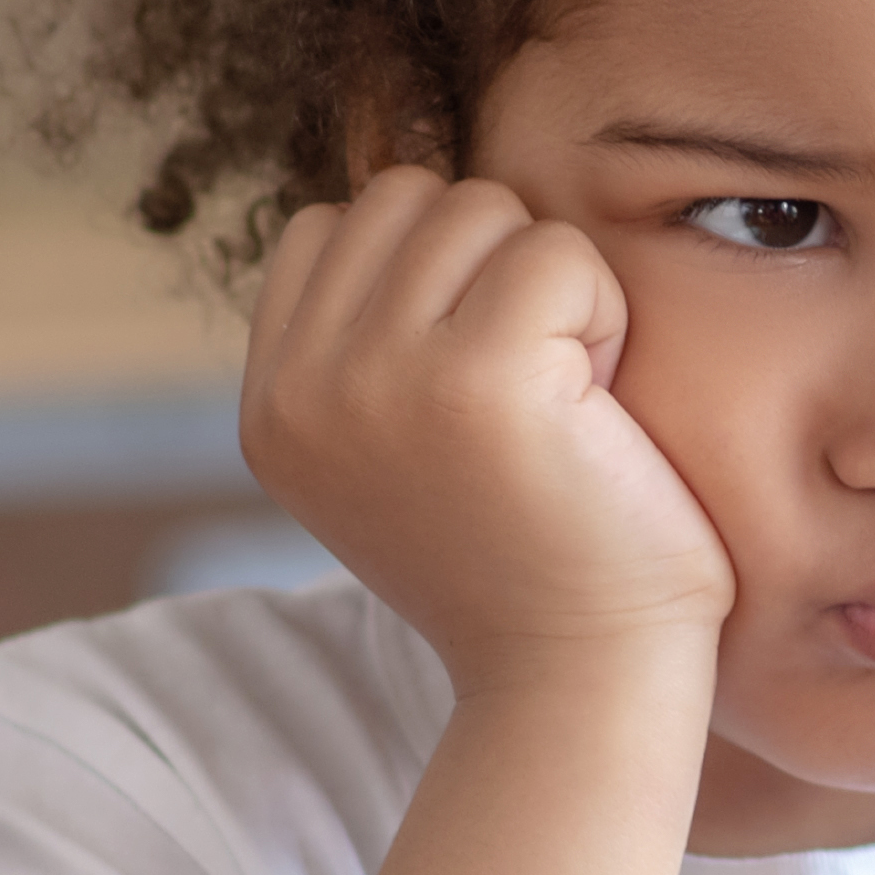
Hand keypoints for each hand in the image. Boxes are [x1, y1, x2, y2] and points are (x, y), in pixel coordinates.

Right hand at [243, 167, 733, 701]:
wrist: (580, 681)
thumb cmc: (524, 561)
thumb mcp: (394, 451)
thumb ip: (365, 342)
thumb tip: (398, 193)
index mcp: (271, 407)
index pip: (331, 228)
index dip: (429, 275)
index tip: (474, 388)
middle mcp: (302, 390)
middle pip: (406, 198)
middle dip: (488, 267)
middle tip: (531, 391)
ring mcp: (378, 379)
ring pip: (482, 210)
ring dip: (549, 288)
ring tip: (560, 402)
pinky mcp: (479, 378)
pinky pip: (557, 254)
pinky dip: (602, 315)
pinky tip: (596, 413)